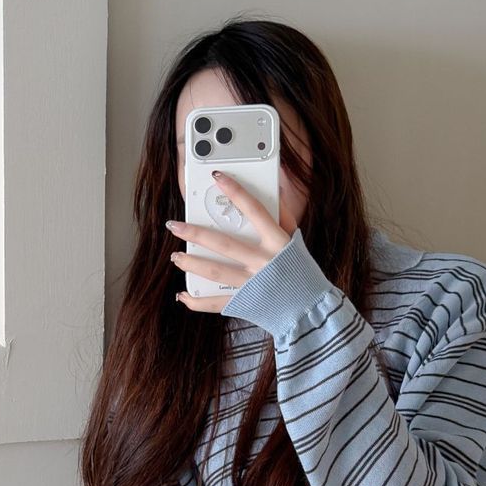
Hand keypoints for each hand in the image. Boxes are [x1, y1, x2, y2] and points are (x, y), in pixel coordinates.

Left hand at [166, 171, 292, 312]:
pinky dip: (197, 302)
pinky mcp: (245, 303)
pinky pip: (217, 303)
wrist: (310, 307)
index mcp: (278, 243)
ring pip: (216, 272)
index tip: (217, 177)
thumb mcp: (295, 240)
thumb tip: (275, 187)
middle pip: (224, 243)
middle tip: (175, 225)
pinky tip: (182, 295)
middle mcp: (264, 262)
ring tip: (176, 257)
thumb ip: (283, 216)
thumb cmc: (301, 270)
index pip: (255, 210)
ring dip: (192, 264)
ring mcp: (253, 284)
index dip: (236, 191)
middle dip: (196, 233)